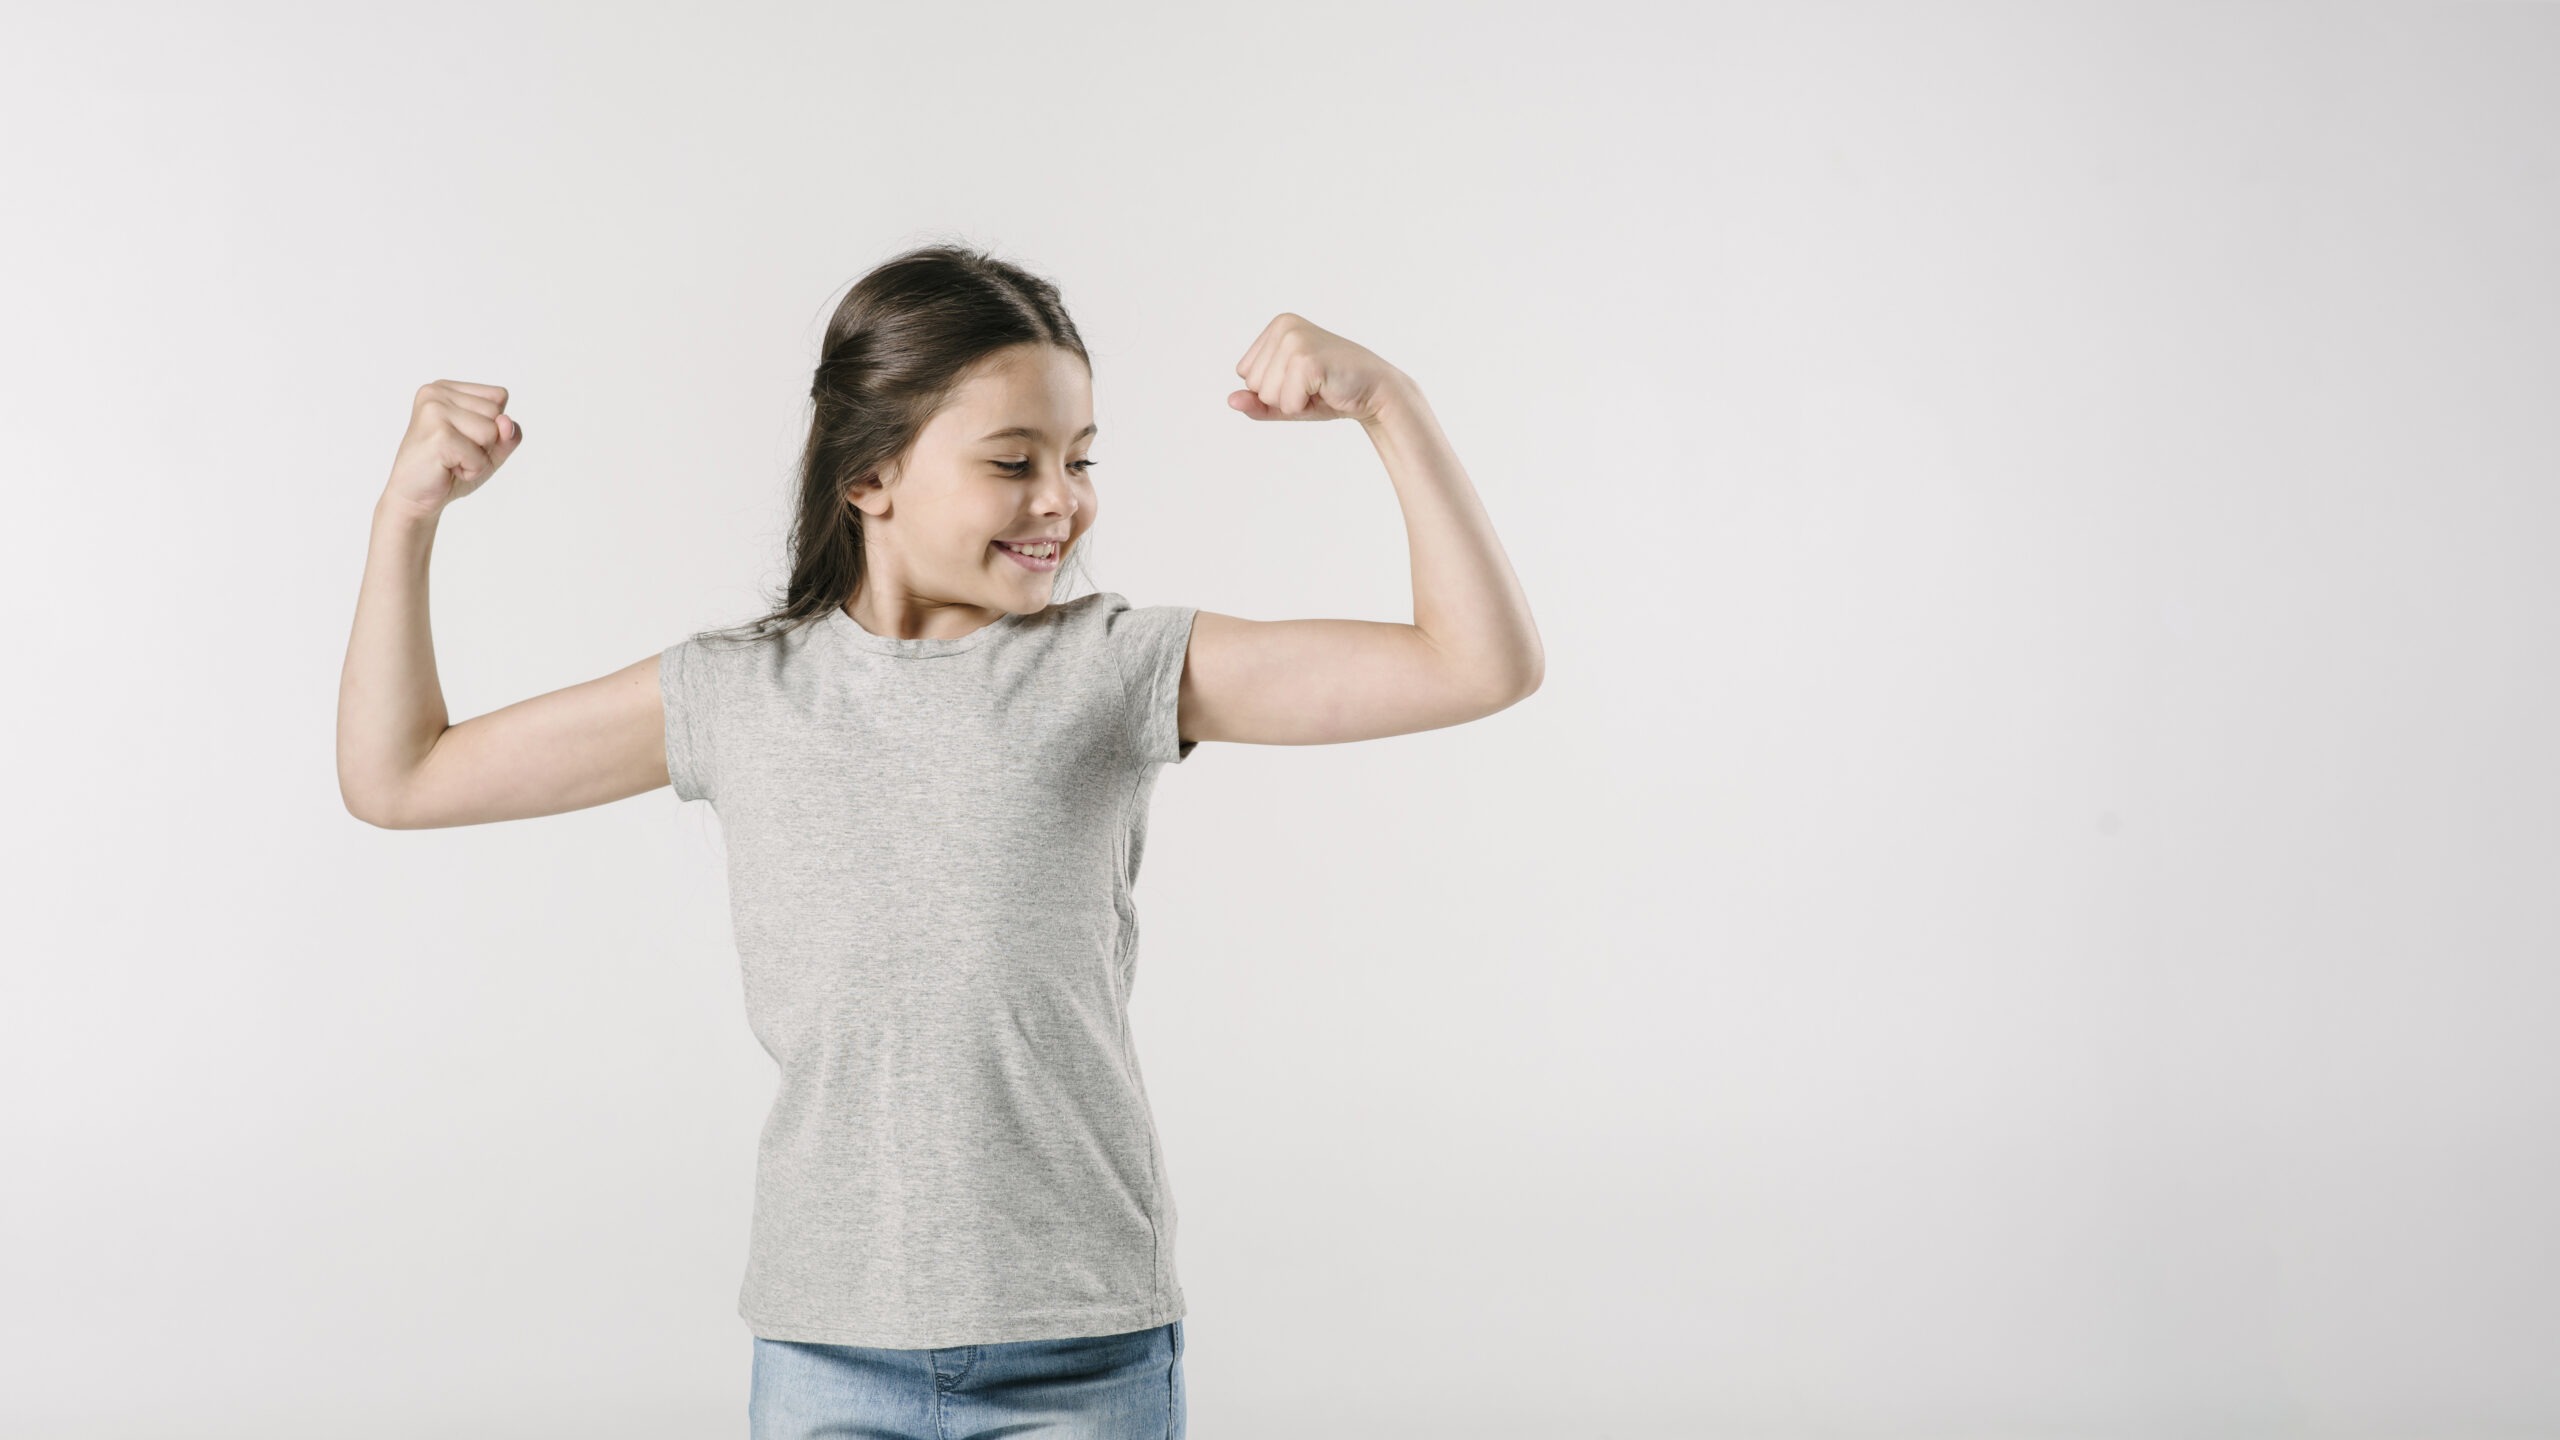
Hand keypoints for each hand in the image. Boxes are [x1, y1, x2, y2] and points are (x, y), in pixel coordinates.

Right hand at [383, 380, 523, 518]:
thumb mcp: (490, 450)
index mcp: (446, 388)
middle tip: (455, 452)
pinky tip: (447, 469)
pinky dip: (471, 470)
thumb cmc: (450, 470)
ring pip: (491, 432)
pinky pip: (480, 456)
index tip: (462, 437)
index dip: (492, 425)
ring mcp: (434, 411)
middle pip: (496, 413)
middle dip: (485, 442)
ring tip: (451, 459)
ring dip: (479, 457)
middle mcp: (436, 393)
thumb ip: (507, 434)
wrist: (415, 496)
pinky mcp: (438, 435)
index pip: (498, 397)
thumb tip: (506, 422)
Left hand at [1227, 314, 1404, 423]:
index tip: (1302, 379)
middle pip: (1253, 383)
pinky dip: (1304, 407)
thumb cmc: (1331, 393)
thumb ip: (1257, 402)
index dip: (1272, 388)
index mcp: (1278, 326)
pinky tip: (1326, 390)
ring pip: (1266, 394)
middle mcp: (1284, 326)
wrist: (1376, 393)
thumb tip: (1230, 400)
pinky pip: (1286, 403)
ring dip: (1293, 402)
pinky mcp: (1307, 360)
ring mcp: (1295, 340)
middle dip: (1281, 396)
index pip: (1245, 373)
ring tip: (1320, 386)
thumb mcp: (1287, 398)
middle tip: (1314, 386)